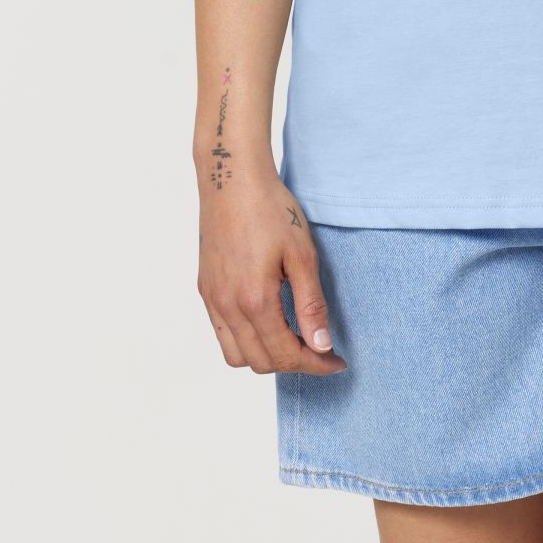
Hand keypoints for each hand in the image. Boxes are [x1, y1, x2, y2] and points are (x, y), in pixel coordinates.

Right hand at [196, 170, 348, 375]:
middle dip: (295, 363)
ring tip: (293, 338)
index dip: (316, 364)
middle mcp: (228, 307)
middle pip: (262, 363)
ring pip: (237, 357)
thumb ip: (310, 305)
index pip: (286, 355)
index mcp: (254, 300)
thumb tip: (321, 346)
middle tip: (321, 348)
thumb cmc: (271, 210)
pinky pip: (222, 335)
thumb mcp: (301, 255)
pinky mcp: (206, 290)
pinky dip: (246, 342)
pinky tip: (267, 323)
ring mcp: (213, 300)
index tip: (337, 361)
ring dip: (267, 357)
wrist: (232, 179)